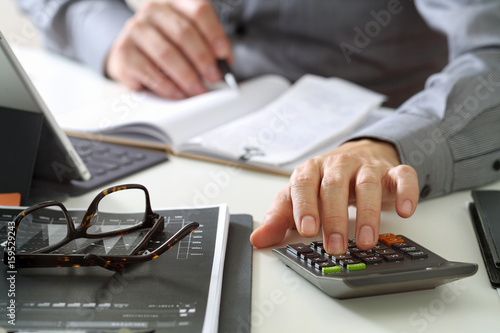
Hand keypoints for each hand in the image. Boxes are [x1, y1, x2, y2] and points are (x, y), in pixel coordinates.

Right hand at [106, 0, 231, 98]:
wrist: (131, 57)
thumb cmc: (165, 49)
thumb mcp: (187, 41)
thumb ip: (206, 47)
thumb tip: (223, 65)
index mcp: (174, 3)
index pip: (199, 10)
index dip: (215, 34)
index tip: (224, 55)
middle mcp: (153, 10)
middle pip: (184, 32)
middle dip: (203, 59)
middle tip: (214, 77)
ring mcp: (135, 29)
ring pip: (167, 53)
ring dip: (187, 76)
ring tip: (198, 90)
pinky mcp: (123, 52)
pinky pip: (150, 71)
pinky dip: (168, 86)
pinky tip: (179, 93)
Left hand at [250, 139, 418, 253]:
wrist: (356, 156)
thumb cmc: (324, 182)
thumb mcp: (299, 198)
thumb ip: (280, 218)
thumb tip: (258, 239)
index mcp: (311, 170)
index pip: (304, 184)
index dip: (305, 206)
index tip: (308, 230)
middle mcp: (338, 166)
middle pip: (335, 186)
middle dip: (335, 217)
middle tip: (335, 246)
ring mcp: (366, 167)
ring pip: (367, 184)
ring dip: (367, 213)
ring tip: (366, 241)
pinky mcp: (391, 171)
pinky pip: (402, 176)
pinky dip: (406, 192)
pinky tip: (405, 211)